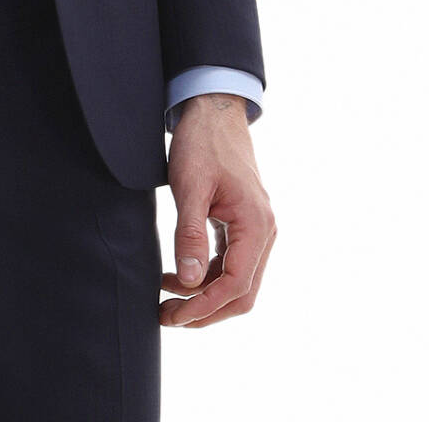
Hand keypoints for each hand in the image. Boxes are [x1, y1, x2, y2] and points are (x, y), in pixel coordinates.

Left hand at [159, 92, 275, 327]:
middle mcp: (263, 232)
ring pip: (235, 281)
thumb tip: (187, 282)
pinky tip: (175, 275)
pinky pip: (228, 263)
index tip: (173, 316)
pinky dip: (204, 275)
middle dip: (205, 310)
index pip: (235, 285)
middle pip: (241, 293)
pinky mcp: (242, 225)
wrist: (213, 110)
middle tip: (167, 317)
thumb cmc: (202, 143)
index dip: (204, 307)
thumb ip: (189, 234)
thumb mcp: (189, 186)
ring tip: (165, 298)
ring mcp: (255, 229)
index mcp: (256, 225)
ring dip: (203, 295)